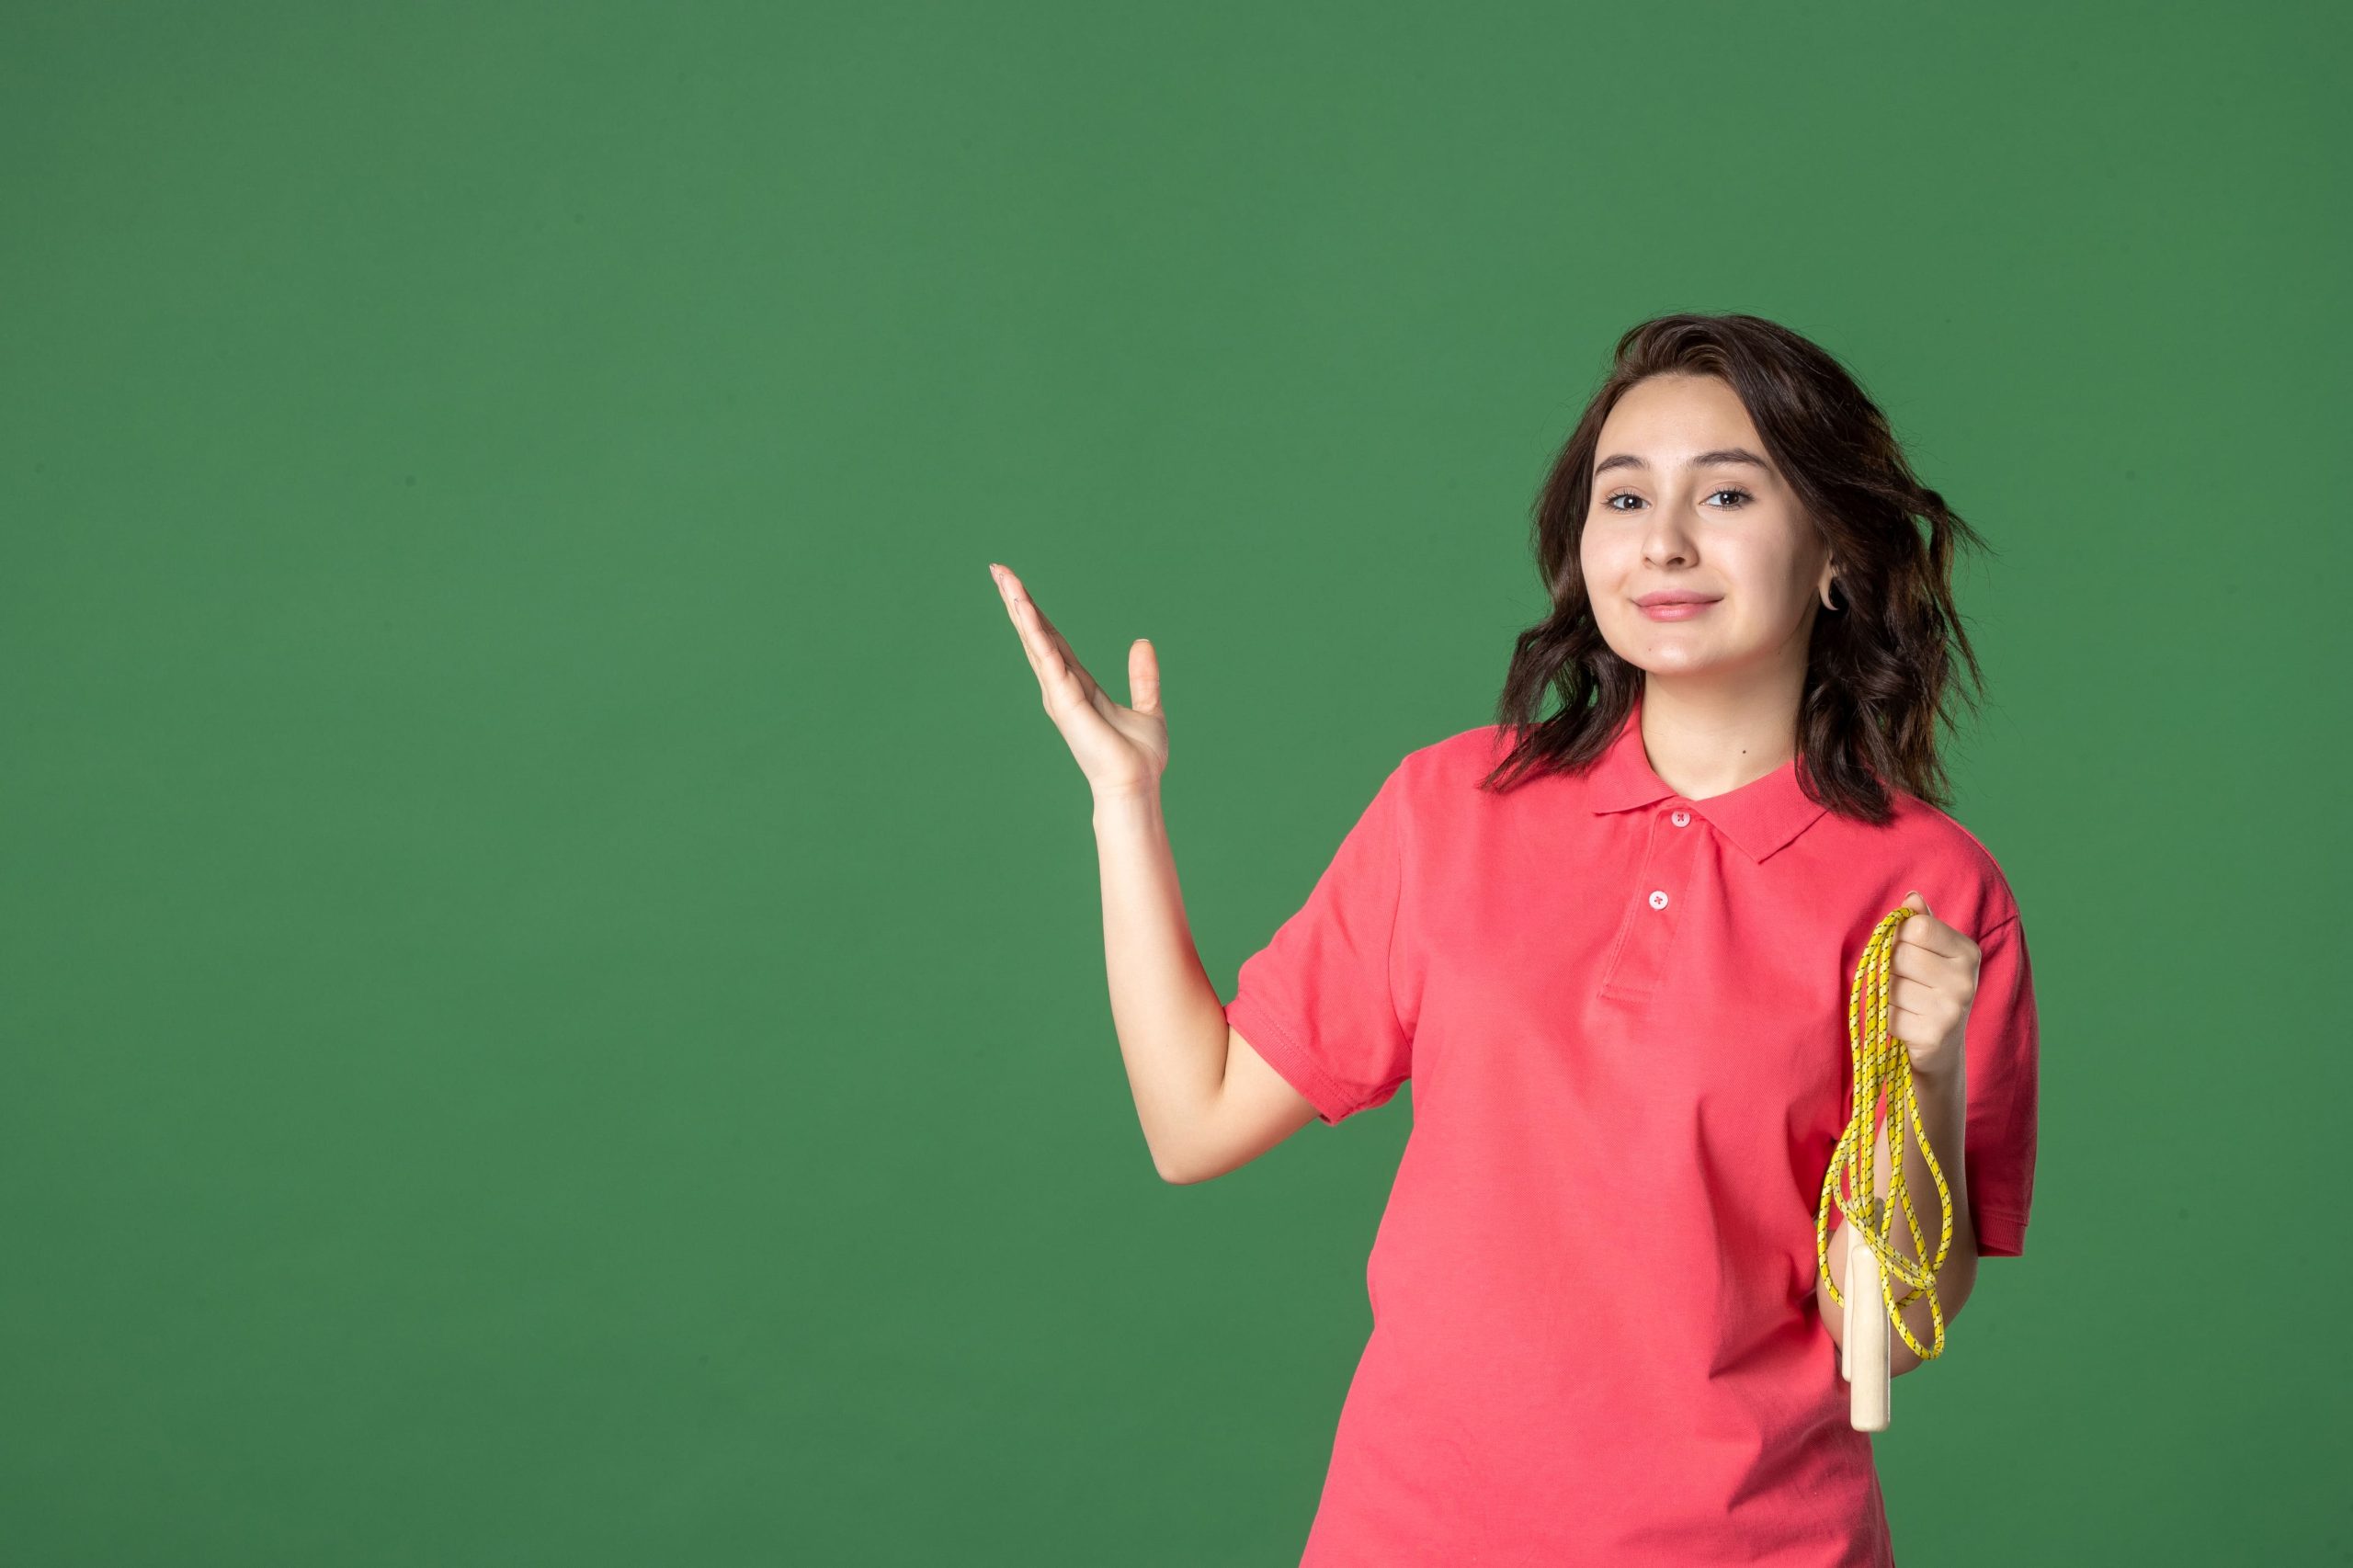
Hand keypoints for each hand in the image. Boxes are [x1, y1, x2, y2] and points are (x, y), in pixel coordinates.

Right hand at [989, 562, 1167, 797]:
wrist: (1136, 785)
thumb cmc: (1139, 758)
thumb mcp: (1148, 707)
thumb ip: (1143, 677)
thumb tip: (1141, 643)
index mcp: (1078, 684)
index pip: (1053, 639)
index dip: (1036, 612)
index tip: (1017, 585)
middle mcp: (1062, 686)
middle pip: (1036, 634)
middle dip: (1017, 600)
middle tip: (997, 568)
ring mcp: (1060, 693)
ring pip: (1036, 641)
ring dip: (1020, 608)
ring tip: (1004, 578)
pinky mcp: (1064, 701)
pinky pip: (1047, 659)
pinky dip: (1035, 633)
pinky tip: (1024, 608)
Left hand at [1885, 890, 1980, 1079]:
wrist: (1941, 1051)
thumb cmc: (1930, 992)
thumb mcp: (1931, 954)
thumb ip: (1921, 924)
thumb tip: (1911, 897)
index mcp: (1968, 953)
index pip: (1916, 927)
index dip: (1901, 937)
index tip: (1909, 950)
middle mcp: (1966, 980)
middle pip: (1901, 955)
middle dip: (1893, 967)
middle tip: (1907, 982)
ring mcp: (1951, 1010)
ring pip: (1891, 985)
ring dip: (1888, 995)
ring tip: (1908, 1004)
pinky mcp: (1932, 1036)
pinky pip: (1888, 1014)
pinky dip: (1888, 1018)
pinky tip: (1906, 1023)